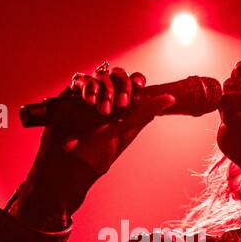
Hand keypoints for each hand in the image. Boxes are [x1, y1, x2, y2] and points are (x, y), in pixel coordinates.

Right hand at [13, 65, 175, 227]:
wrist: (68, 165)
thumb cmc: (99, 154)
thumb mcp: (125, 131)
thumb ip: (145, 112)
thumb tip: (171, 98)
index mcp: (122, 108)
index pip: (131, 84)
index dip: (134, 81)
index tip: (138, 85)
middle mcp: (106, 99)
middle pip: (115, 76)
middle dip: (119, 85)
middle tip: (119, 104)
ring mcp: (88, 97)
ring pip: (98, 77)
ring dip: (102, 87)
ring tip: (98, 108)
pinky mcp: (71, 97)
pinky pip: (79, 80)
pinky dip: (85, 86)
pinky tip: (87, 100)